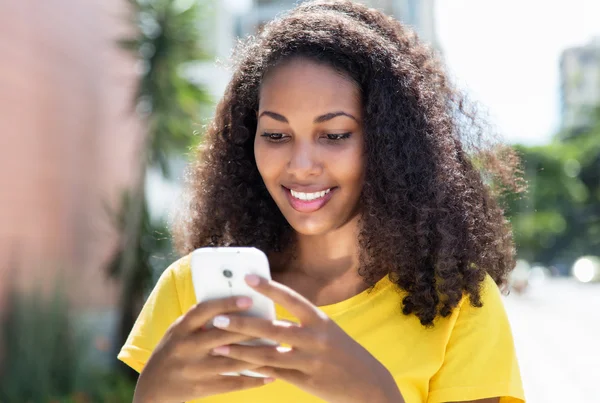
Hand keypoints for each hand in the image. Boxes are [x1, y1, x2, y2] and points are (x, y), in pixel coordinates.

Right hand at [133, 296, 273, 402]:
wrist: (152, 388)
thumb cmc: (172, 351)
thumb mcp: (178, 331)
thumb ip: (200, 319)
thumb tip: (232, 303)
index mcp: (181, 328)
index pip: (204, 311)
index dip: (226, 303)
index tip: (248, 299)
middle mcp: (186, 347)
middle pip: (223, 335)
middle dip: (250, 329)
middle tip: (273, 323)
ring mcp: (194, 369)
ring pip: (233, 361)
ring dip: (258, 355)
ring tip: (279, 348)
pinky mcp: (202, 389)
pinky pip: (233, 384)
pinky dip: (253, 380)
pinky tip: (270, 375)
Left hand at [209, 275, 404, 402]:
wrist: (367, 384)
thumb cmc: (341, 351)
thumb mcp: (327, 330)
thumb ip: (300, 323)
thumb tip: (266, 315)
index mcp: (320, 320)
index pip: (291, 298)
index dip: (268, 287)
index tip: (247, 277)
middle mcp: (316, 338)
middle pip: (272, 328)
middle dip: (242, 323)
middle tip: (217, 318)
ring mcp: (311, 361)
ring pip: (268, 354)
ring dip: (241, 350)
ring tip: (218, 345)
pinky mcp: (307, 382)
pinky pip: (275, 373)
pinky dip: (255, 369)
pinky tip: (237, 366)